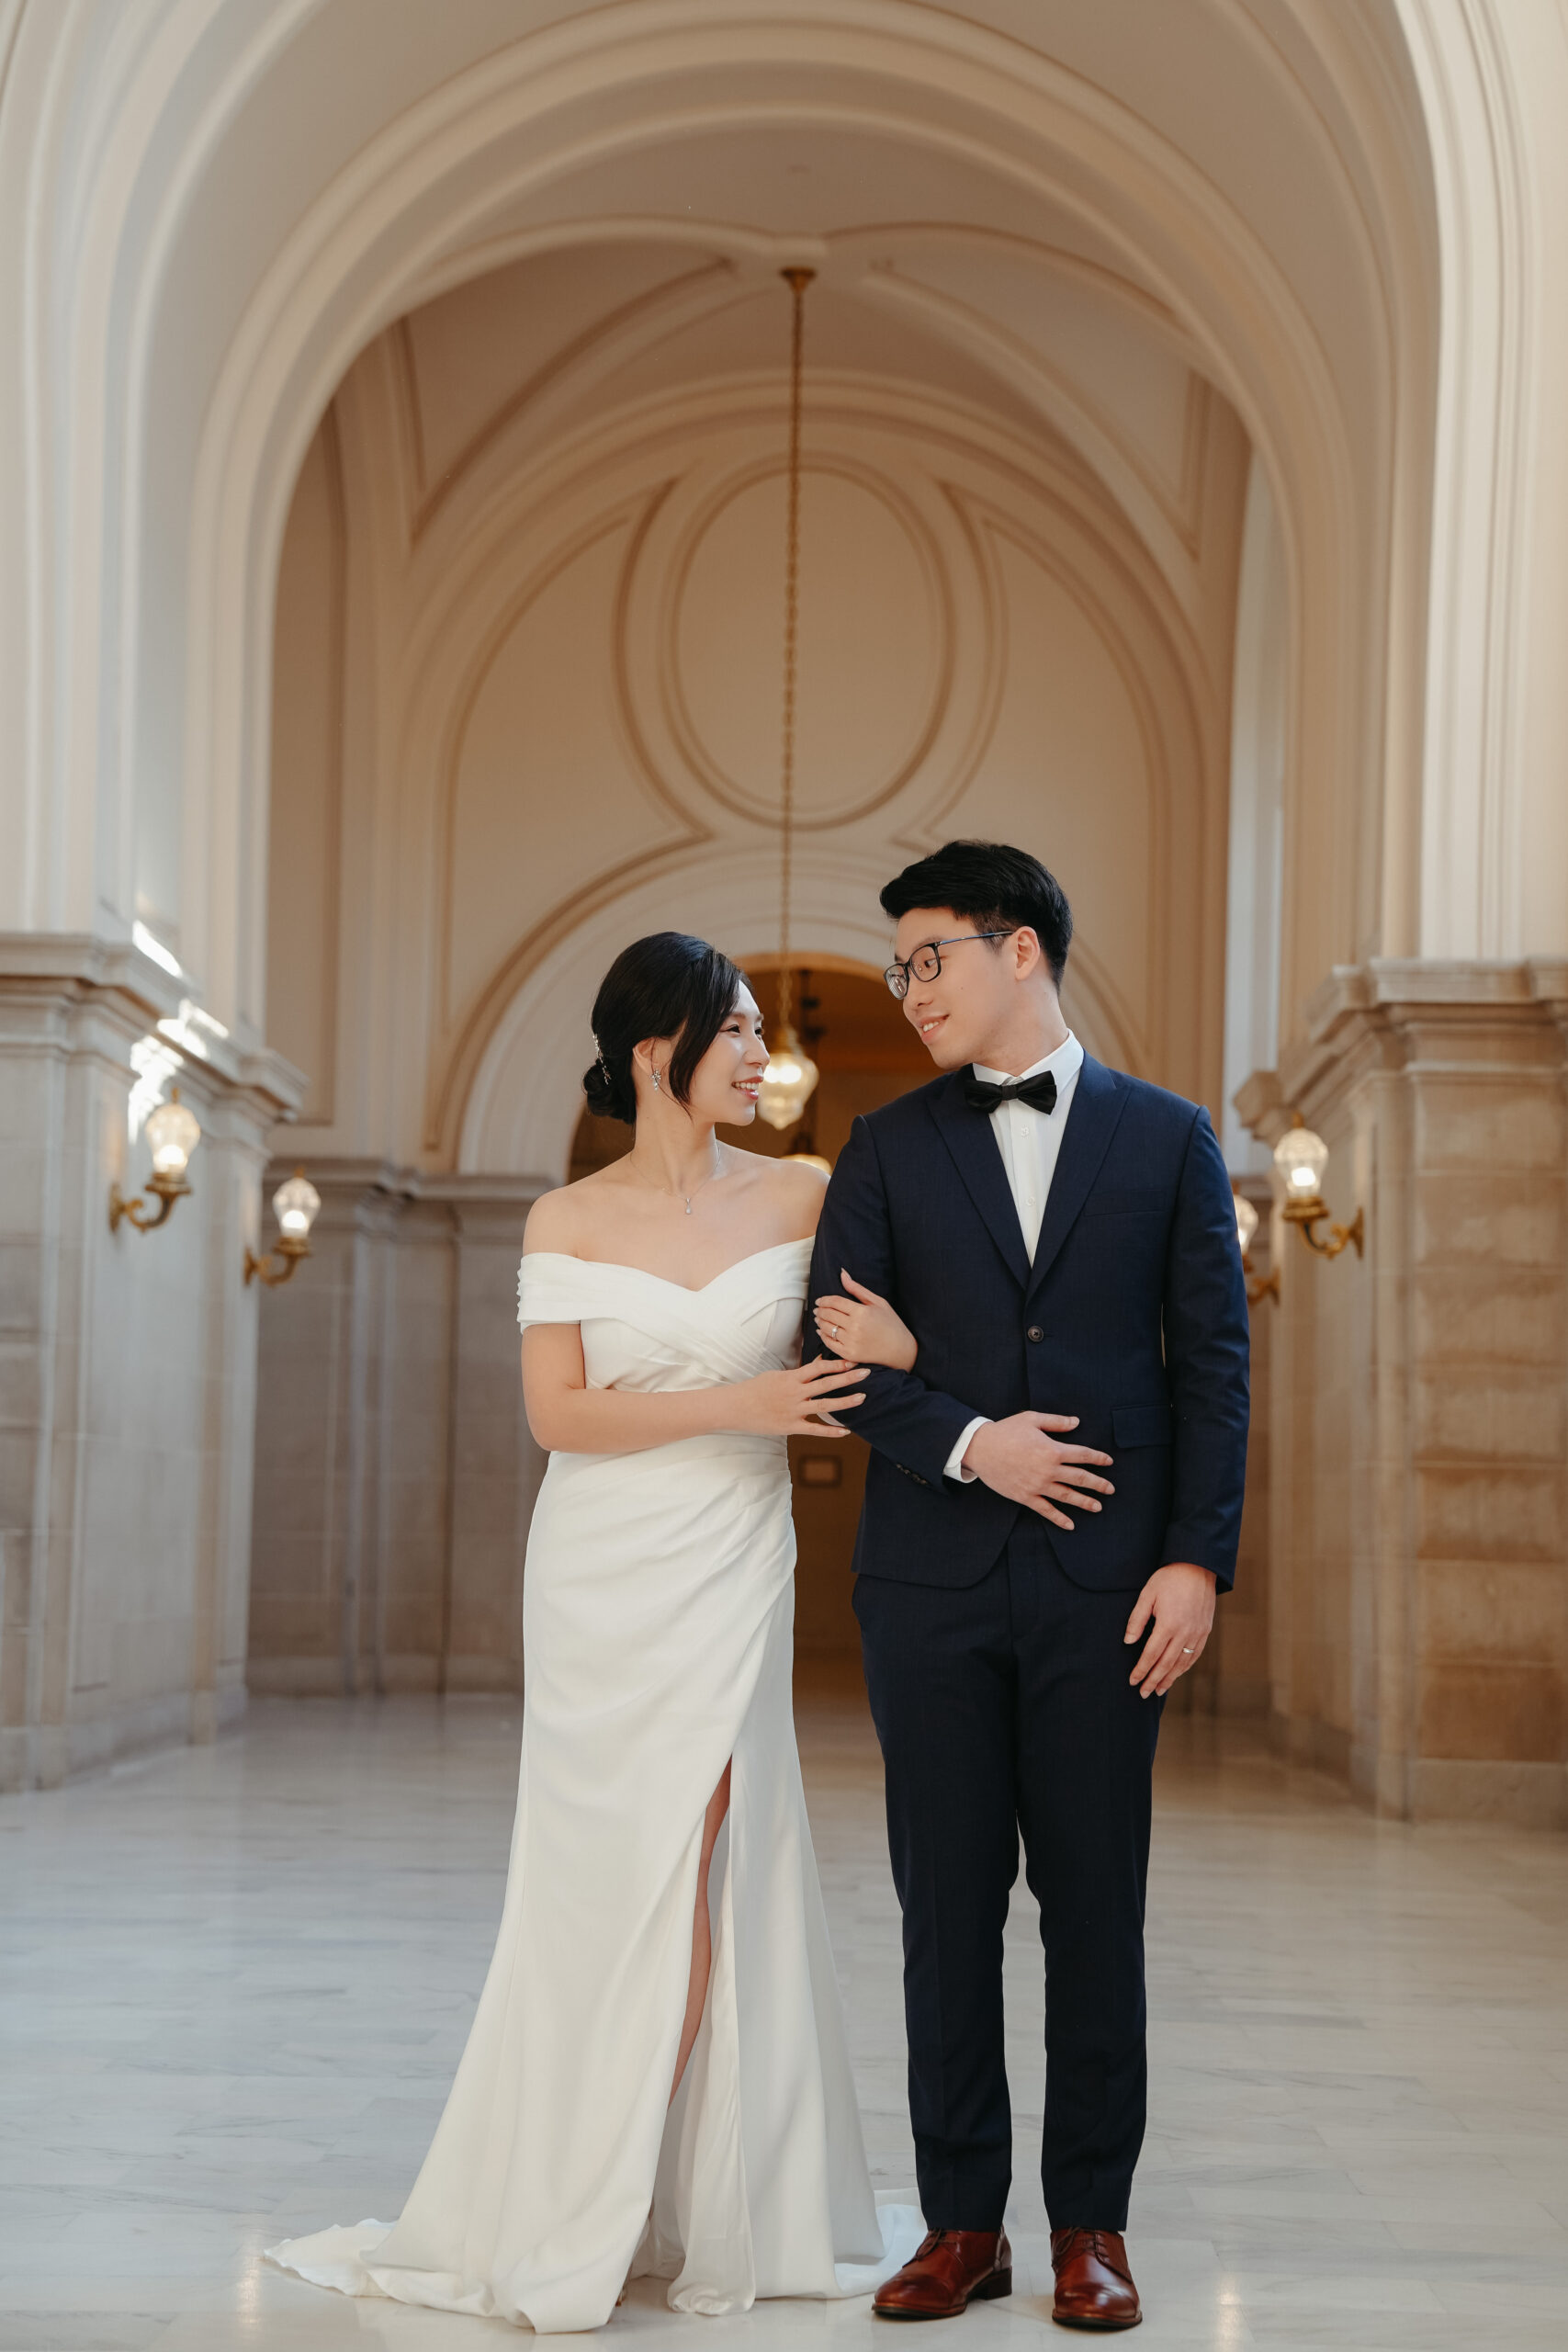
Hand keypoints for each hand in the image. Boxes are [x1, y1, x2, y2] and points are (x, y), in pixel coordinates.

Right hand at [731, 1358, 868, 1437]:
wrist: (736, 1408)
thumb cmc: (756, 1389)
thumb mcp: (776, 1375)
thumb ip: (798, 1372)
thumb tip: (818, 1363)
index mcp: (791, 1378)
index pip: (818, 1367)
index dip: (837, 1363)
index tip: (852, 1360)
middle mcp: (795, 1393)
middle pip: (826, 1384)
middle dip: (847, 1377)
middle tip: (866, 1372)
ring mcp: (794, 1411)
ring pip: (825, 1405)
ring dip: (846, 1402)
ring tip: (863, 1397)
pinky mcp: (791, 1427)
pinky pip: (815, 1430)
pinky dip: (831, 1431)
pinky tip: (847, 1432)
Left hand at [813, 1269, 917, 1372]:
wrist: (901, 1350)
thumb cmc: (891, 1324)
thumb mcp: (878, 1302)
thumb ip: (857, 1289)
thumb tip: (842, 1274)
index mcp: (862, 1312)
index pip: (835, 1302)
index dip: (824, 1300)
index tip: (820, 1300)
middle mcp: (855, 1327)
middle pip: (828, 1314)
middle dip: (820, 1310)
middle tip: (817, 1309)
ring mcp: (852, 1342)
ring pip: (827, 1329)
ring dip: (819, 1322)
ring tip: (819, 1318)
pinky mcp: (850, 1354)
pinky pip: (830, 1344)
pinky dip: (823, 1336)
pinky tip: (822, 1331)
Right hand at [962, 1413, 1113, 1529]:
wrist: (980, 1448)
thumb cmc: (1006, 1431)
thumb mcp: (1032, 1419)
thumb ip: (1056, 1422)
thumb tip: (1076, 1422)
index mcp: (1052, 1450)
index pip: (1083, 1455)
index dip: (1098, 1458)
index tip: (1109, 1462)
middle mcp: (1048, 1470)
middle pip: (1080, 1478)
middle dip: (1098, 1484)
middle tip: (1111, 1489)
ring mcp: (1037, 1485)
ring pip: (1067, 1496)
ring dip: (1085, 1502)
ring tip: (1098, 1507)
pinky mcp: (1025, 1496)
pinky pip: (1046, 1510)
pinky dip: (1059, 1518)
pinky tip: (1070, 1525)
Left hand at [1124, 1563, 1216, 1697]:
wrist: (1198, 1567)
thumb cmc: (1169, 1579)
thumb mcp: (1148, 1595)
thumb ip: (1137, 1620)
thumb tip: (1128, 1642)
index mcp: (1168, 1624)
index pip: (1151, 1654)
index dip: (1141, 1670)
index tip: (1132, 1681)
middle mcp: (1185, 1633)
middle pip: (1166, 1664)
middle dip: (1153, 1680)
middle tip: (1143, 1693)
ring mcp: (1197, 1633)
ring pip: (1182, 1663)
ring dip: (1169, 1678)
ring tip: (1158, 1690)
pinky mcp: (1205, 1631)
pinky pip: (1194, 1655)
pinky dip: (1184, 1668)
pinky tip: (1176, 1674)